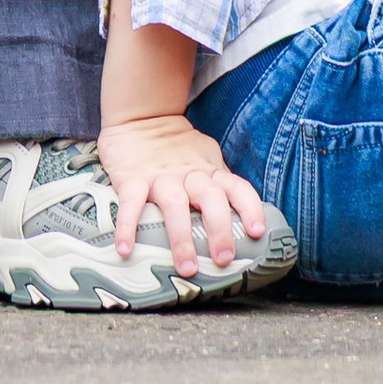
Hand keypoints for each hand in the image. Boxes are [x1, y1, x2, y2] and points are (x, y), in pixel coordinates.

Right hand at [94, 111, 268, 273]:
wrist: (141, 115)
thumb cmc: (178, 148)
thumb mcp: (205, 160)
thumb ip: (218, 185)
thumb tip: (240, 223)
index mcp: (210, 171)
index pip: (237, 187)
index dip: (250, 208)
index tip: (256, 232)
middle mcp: (189, 174)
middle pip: (210, 198)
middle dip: (219, 229)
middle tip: (223, 258)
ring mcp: (160, 176)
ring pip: (175, 204)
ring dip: (182, 237)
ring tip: (186, 267)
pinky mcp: (132, 177)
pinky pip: (131, 202)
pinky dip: (127, 225)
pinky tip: (126, 248)